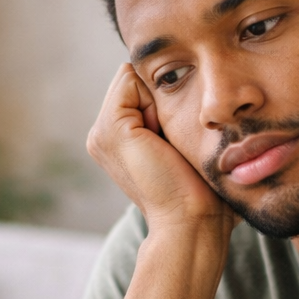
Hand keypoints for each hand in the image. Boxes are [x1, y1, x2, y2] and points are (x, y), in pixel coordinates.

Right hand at [87, 64, 235, 232]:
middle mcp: (101, 136)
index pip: (135, 87)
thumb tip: (177, 84)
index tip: (173, 140)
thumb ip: (164, 115)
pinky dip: (154, 101)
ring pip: (131, 78)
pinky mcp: (110, 129)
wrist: (191, 220)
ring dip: (158, 102)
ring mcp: (100, 133)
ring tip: (165, 143)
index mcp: (115, 140)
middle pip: (133, 81)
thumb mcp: (177, 142)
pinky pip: (131, 81)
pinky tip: (161, 138)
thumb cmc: (198, 187)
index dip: (161, 101)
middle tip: (170, 144)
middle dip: (157, 100)